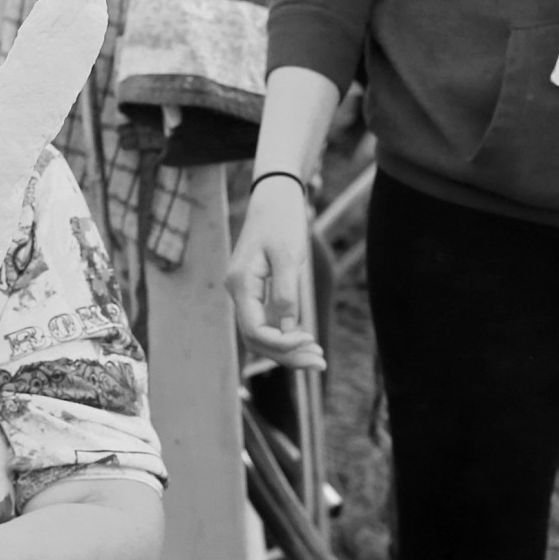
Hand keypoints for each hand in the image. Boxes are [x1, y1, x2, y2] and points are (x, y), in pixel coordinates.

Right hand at [225, 172, 324, 369]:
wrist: (275, 197)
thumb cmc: (282, 220)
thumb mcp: (289, 255)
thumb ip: (286, 293)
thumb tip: (289, 330)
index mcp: (240, 284)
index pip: (255, 331)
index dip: (282, 344)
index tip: (310, 338)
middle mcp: (238, 292)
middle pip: (257, 341)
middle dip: (287, 356)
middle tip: (320, 362)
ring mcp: (246, 294)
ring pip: (261, 336)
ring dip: (288, 351)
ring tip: (318, 357)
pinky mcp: (256, 292)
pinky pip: (267, 323)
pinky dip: (286, 335)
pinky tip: (308, 340)